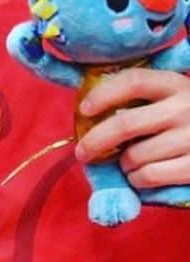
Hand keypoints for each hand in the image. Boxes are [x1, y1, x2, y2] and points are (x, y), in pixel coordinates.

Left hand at [76, 69, 189, 187]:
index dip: (103, 94)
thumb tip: (90, 110)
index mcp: (174, 84)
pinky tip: (139, 176)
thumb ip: (141, 98)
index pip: (133, 81)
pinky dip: (137, 179)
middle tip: (83, 152)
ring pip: (135, 155)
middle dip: (96, 140)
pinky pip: (151, 175)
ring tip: (125, 163)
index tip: (84, 109)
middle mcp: (185, 108)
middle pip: (125, 124)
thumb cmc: (188, 117)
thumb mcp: (172, 96)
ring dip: (122, 164)